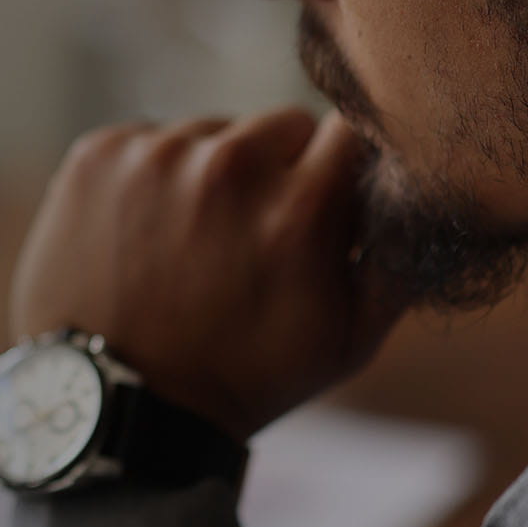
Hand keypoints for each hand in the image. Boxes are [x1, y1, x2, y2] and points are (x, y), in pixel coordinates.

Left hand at [10, 106, 396, 439]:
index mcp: (299, 207)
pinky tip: (148, 234)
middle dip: (281, 171)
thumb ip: (402, 256)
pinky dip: (154, 177)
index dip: (345, 167)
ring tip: (193, 245)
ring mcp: (153, 156)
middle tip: (256, 236)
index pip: (354, 128)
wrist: (120, 401)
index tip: (327, 202)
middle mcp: (226, 167)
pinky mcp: (98, 154)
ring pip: (214, 133)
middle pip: (282, 125)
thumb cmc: (244, 376)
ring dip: (213, 174)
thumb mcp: (350, 339)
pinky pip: (150, 139)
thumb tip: (429, 188)